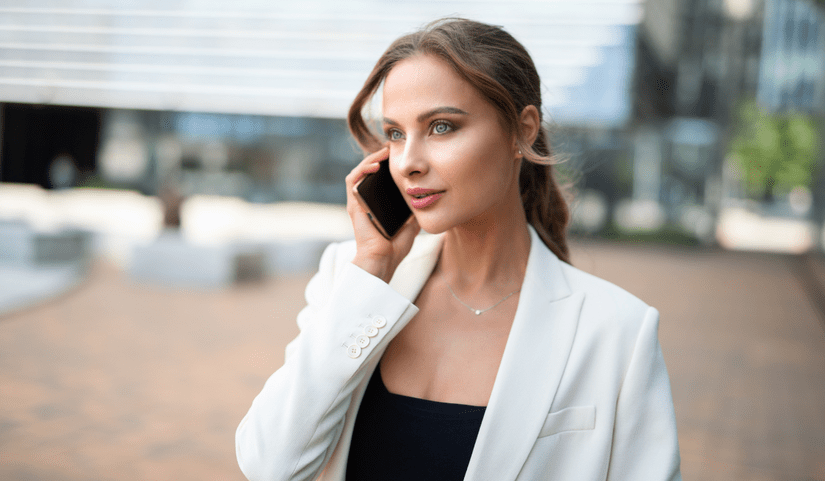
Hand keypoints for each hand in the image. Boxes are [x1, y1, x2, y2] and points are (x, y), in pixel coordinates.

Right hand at [345, 146, 419, 282]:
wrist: (383, 261)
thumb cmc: (395, 247)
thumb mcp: (411, 224)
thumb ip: (414, 211)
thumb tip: (426, 199)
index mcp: (378, 205)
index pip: (380, 179)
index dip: (387, 166)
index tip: (400, 156)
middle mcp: (366, 202)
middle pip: (369, 173)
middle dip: (379, 158)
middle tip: (393, 149)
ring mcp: (358, 203)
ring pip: (359, 172)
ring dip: (370, 159)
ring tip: (384, 152)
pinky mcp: (353, 205)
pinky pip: (352, 181)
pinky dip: (362, 169)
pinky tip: (376, 165)